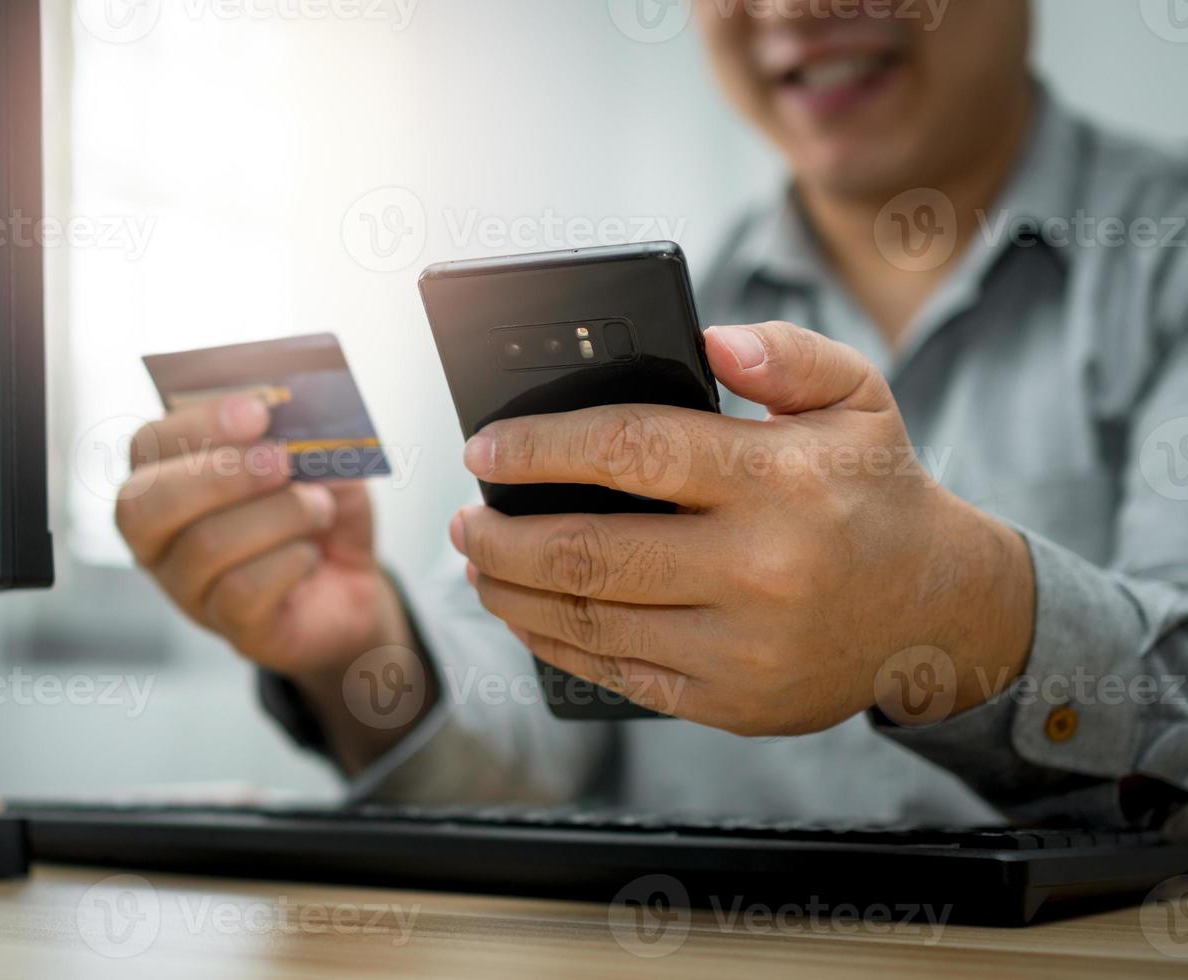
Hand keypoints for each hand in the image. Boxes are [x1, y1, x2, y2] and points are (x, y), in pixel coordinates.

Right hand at [116, 394, 405, 677]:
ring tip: (319, 508)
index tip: (258, 411)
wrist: (352, 583)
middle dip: (221, 473)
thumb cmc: (318, 509)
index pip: (148, 445)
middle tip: (283, 460)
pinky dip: (288, 562)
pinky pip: (241, 591)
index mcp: (168, 477)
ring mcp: (186, 588)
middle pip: (145, 503)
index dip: (198, 423)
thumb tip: (295, 418)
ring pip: (205, 545)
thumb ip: (301, 435)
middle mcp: (159, 537)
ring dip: (278, 516)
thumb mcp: (318, 460)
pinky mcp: (228, 626)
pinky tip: (310, 555)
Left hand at [451, 321, 1035, 734]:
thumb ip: (785, 353)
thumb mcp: (856, 396)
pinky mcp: (731, 702)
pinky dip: (554, 642)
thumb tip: (709, 339)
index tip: (483, 448)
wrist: (937, 611)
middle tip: (464, 514)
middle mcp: (759, 568)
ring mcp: (742, 646)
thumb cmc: (876, 492)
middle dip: (502, 532)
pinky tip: (526, 613)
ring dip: (512, 589)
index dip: (539, 449)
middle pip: (588, 550)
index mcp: (778, 480)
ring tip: (479, 560)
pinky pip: (617, 672)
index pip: (629, 452)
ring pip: (589, 618)